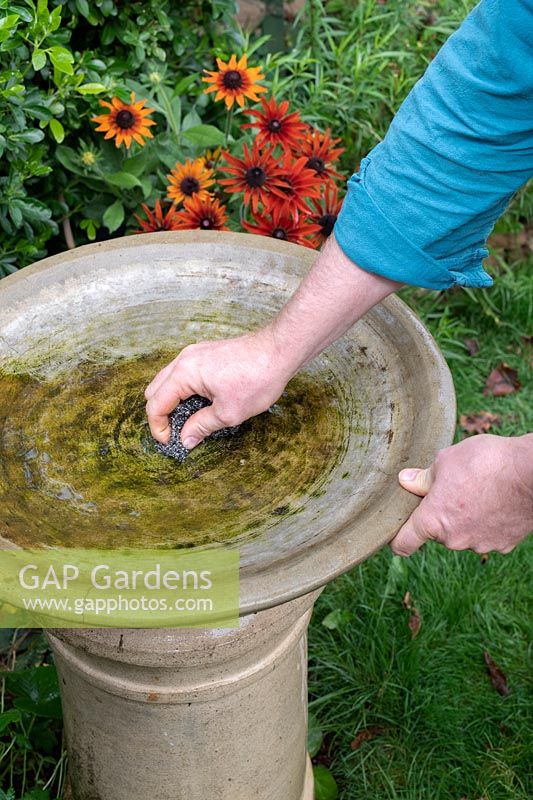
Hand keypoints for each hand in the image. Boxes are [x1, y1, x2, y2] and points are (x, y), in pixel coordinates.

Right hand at [145, 236, 398, 448]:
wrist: (279, 351)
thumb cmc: (257, 379)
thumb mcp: (229, 412)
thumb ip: (202, 426)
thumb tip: (185, 439)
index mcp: (184, 373)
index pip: (155, 404)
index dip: (158, 427)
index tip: (171, 442)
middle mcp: (184, 360)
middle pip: (155, 390)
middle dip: (161, 414)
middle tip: (177, 432)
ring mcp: (194, 354)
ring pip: (168, 381)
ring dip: (173, 402)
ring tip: (190, 420)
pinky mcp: (206, 353)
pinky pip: (183, 374)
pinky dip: (184, 390)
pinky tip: (202, 403)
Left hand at [391, 434, 532, 555]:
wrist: (532, 473)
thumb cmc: (486, 462)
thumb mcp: (446, 461)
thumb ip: (423, 477)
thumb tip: (405, 481)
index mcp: (433, 520)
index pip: (404, 542)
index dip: (397, 541)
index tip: (395, 539)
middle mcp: (454, 540)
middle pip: (438, 531)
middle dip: (442, 513)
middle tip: (455, 488)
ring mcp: (480, 544)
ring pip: (463, 532)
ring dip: (466, 517)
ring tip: (481, 490)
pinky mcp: (504, 544)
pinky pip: (487, 533)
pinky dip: (488, 521)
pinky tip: (497, 500)